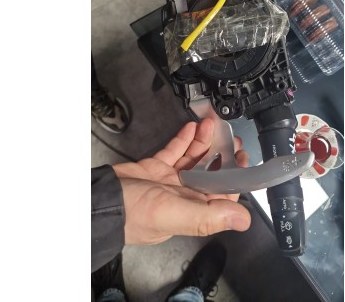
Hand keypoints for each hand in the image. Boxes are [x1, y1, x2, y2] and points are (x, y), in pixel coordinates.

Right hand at [112, 118, 250, 244]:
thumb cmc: (134, 214)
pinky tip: (192, 128)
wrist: (100, 200)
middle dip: (222, 155)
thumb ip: (209, 217)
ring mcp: (169, 181)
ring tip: (211, 125)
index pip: (223, 194)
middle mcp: (184, 196)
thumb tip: (244, 221)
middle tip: (230, 137)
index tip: (242, 157)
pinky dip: (183, 140)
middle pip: (210, 173)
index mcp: (193, 210)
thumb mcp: (175, 214)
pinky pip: (174, 152)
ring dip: (204, 142)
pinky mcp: (154, 168)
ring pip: (193, 160)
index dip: (235, 176)